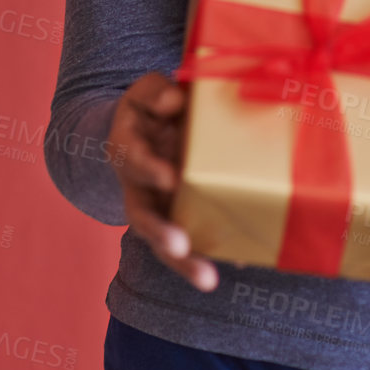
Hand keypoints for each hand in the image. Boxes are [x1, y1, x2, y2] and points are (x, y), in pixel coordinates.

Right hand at [107, 72, 218, 291]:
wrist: (148, 129)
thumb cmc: (152, 108)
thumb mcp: (147, 91)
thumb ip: (156, 92)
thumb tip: (174, 101)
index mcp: (127, 151)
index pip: (134, 162)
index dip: (149, 169)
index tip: (170, 178)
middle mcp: (138, 188)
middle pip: (142, 218)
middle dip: (160, 233)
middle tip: (178, 245)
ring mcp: (158, 209)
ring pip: (163, 243)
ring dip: (183, 261)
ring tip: (206, 278)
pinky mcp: (179, 218)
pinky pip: (194, 240)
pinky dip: (214, 252)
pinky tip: (242, 258)